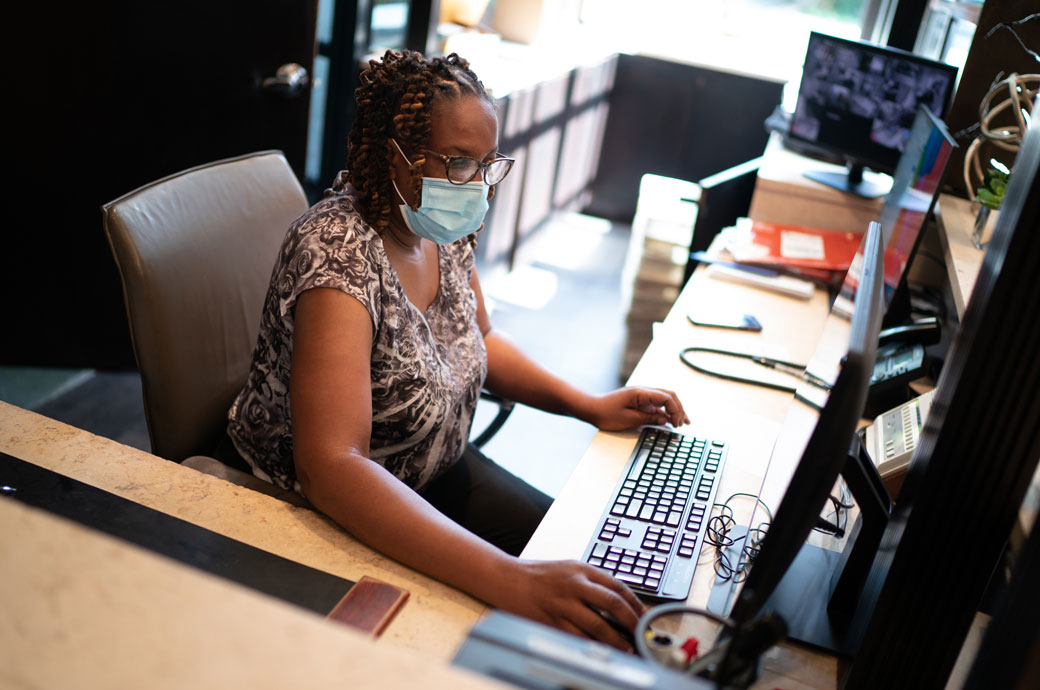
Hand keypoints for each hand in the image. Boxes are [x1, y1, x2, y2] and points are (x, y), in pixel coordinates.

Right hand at [491, 559, 646, 650]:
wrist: (508, 579)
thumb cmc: (539, 575)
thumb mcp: (569, 568)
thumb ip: (592, 581)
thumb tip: (619, 601)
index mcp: (582, 570)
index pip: (617, 586)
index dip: (635, 604)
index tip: (643, 616)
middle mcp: (574, 585)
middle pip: (612, 604)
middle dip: (631, 622)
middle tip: (640, 634)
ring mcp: (563, 604)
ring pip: (596, 626)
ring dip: (615, 640)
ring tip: (626, 649)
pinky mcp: (552, 621)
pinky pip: (576, 637)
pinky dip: (591, 647)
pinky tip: (600, 652)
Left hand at [586, 386, 689, 430]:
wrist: (590, 408)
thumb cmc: (605, 413)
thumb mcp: (628, 419)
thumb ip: (648, 419)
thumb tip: (664, 419)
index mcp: (641, 393)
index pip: (666, 398)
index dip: (675, 410)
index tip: (677, 423)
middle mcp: (643, 392)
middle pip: (669, 396)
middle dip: (679, 409)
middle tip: (684, 423)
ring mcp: (641, 396)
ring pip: (664, 400)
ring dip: (674, 409)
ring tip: (684, 421)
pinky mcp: (639, 402)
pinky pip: (656, 405)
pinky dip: (665, 412)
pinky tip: (670, 420)